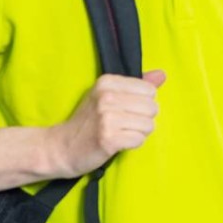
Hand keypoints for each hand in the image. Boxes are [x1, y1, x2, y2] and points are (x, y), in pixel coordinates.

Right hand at [45, 71, 165, 176]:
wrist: (60, 147)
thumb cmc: (88, 121)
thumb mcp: (107, 96)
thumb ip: (136, 85)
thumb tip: (162, 75)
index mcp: (107, 82)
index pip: (149, 90)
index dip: (142, 103)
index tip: (124, 110)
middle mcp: (106, 97)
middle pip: (152, 108)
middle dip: (142, 120)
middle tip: (122, 124)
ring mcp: (106, 118)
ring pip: (148, 125)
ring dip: (138, 133)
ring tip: (120, 133)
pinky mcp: (108, 138)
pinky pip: (139, 140)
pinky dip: (132, 144)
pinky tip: (117, 143)